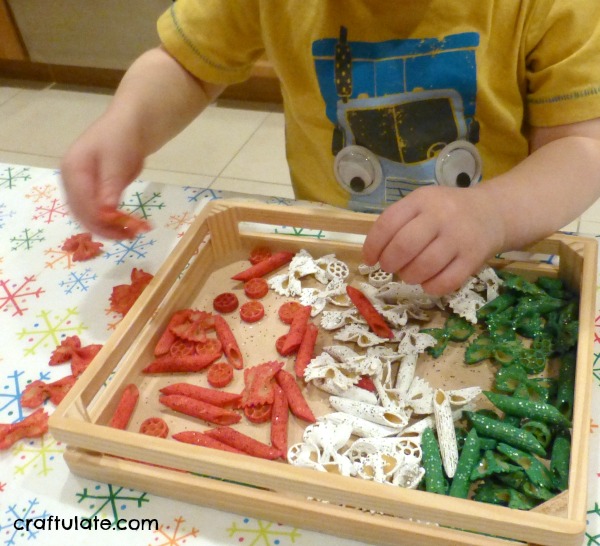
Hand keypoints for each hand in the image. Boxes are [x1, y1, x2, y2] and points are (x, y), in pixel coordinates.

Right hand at [60, 115, 144, 238]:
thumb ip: (110, 186)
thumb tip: (106, 211)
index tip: (123, 229)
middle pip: (82, 213)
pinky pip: (98, 212)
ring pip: (89, 216)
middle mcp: (71, 182)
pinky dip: (111, 221)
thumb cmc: (121, 139)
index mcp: (72, 170)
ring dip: (108, 228)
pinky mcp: (92, 192)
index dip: (101, 220)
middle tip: (129, 235)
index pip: (82, 203)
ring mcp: (80, 187)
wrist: (129, 127)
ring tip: (130, 233)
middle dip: (104, 228)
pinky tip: (126, 226)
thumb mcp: (117, 160)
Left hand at [362, 185, 505, 295]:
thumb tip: (374, 254)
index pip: (387, 223)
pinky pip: (445, 282)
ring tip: (410, 273)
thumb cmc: (447, 212)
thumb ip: (398, 223)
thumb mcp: (422, 204)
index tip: (369, 260)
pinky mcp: (473, 258)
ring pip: (424, 267)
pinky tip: (428, 281)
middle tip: (390, 267)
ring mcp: (459, 237)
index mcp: (421, 200)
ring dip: (409, 276)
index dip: (372, 246)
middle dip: (390, 263)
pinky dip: (430, 287)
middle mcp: (441, 216)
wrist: (493, 213)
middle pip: (404, 246)